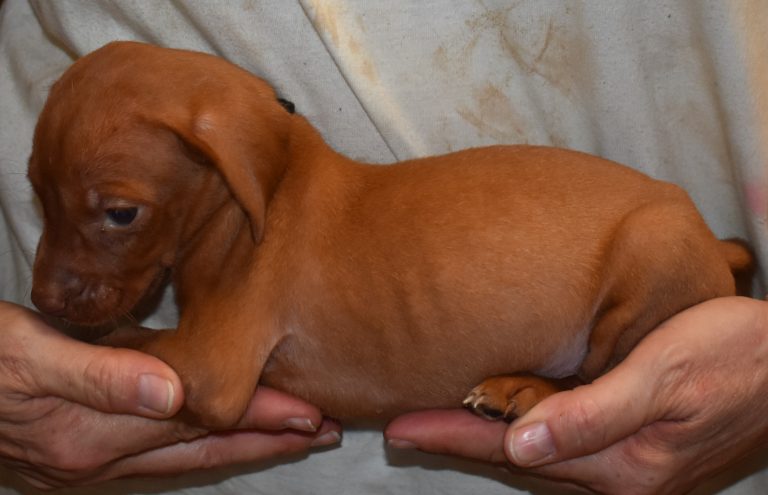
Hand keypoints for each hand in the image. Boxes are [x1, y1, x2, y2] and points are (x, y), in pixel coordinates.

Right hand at [0, 302, 339, 488]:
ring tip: (291, 435)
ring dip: (240, 442)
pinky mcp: (80, 449)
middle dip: (265, 440)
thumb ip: (98, 375)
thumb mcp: (25, 354)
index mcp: (91, 434)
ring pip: (185, 452)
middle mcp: (98, 457)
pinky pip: (158, 448)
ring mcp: (89, 461)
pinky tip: (220, 429)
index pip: (196, 422)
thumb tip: (171, 393)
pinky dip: (198, 439)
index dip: (255, 417)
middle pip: (202, 446)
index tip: (309, 413)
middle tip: (323, 429)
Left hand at [385, 296, 767, 493]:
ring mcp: (626, 468)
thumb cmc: (732, 357)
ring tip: (436, 422)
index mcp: (620, 466)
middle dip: (458, 441)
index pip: (513, 451)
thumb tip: (521, 446)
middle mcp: (617, 477)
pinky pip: (562, 444)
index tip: (400, 427)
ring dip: (485, 439)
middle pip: (516, 459)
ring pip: (535, 454)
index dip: (453, 435)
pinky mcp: (634, 450)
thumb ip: (594, 415)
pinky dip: (523, 432)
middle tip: (401, 426)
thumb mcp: (665, 376)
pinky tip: (503, 418)